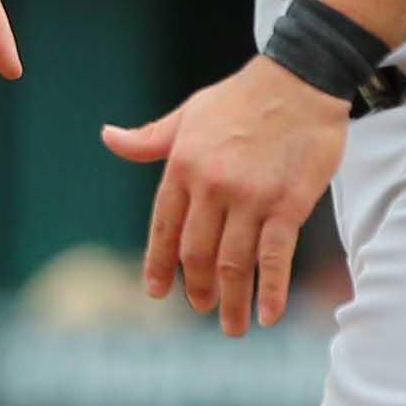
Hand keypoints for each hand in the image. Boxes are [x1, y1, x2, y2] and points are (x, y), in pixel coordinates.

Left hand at [103, 57, 347, 335]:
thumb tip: (108, 138)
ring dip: (231, 301)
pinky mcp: (288, 204)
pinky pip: (275, 257)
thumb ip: (151, 138)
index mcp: (183, 164)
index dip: (159, 263)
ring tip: (231, 326)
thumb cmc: (241, 98)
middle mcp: (212, 185)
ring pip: (233, 263)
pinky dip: (270, 290)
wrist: (298, 79)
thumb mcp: (188, 114)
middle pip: (196, 252)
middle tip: (200, 307)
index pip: (164, 226)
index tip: (157, 292)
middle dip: (196, 288)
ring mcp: (250, 197)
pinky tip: (267, 315)